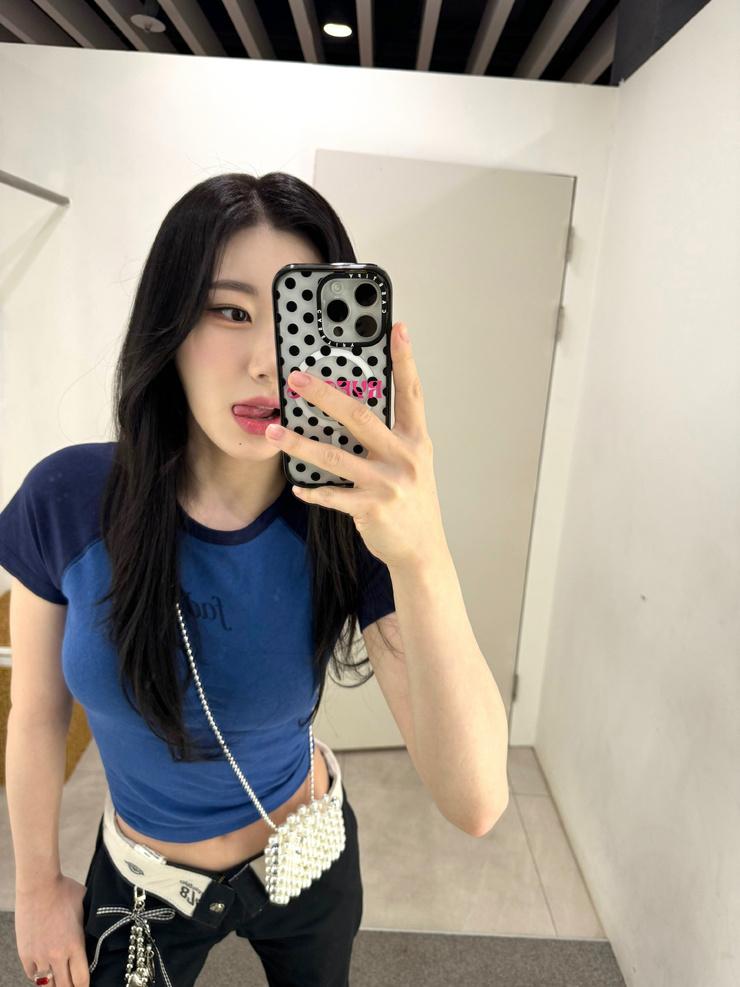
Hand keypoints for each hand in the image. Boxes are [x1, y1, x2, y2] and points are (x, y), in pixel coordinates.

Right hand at [15, 874, 88, 986]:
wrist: (39, 884)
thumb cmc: (65, 890)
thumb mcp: (86, 905)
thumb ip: (91, 922)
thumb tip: (105, 924)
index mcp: (75, 944)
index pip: (81, 980)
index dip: (85, 985)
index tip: (86, 983)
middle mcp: (57, 955)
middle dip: (71, 986)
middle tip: (74, 982)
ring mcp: (39, 955)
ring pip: (47, 985)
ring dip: (55, 983)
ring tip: (61, 977)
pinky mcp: (25, 953)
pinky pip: (32, 976)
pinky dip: (39, 975)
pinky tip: (46, 968)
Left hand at [265, 320, 446, 570]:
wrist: (423, 550)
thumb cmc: (412, 501)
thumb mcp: (411, 462)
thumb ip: (389, 435)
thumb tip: (351, 408)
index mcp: (416, 440)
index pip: (411, 391)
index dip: (404, 359)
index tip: (396, 328)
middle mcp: (405, 457)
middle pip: (360, 416)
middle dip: (323, 394)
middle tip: (295, 378)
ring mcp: (388, 483)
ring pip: (335, 456)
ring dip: (300, 443)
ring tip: (275, 430)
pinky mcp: (371, 508)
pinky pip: (332, 495)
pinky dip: (311, 489)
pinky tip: (295, 484)